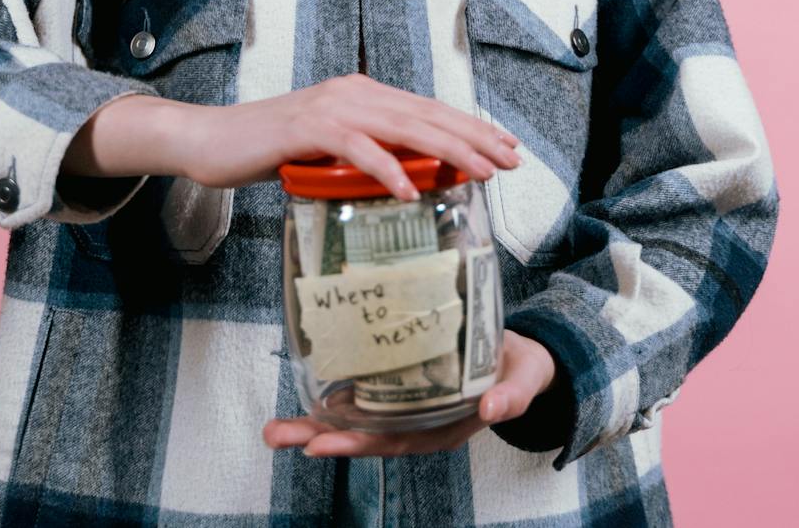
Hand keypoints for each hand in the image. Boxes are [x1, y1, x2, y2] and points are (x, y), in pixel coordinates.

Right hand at [171, 73, 521, 198]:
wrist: (210, 140)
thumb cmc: (269, 150)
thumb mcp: (329, 152)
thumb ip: (366, 155)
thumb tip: (409, 177)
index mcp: (362, 95)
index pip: (428, 110)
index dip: (471, 127)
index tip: (506, 147)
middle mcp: (353, 93)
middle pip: (427, 115)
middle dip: (475, 138)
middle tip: (512, 161)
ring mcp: (331, 107)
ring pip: (403, 127)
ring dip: (447, 151)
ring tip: (481, 172)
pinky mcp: (307, 128)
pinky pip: (357, 149)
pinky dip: (387, 168)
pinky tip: (411, 189)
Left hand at [262, 330, 558, 457]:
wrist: (520, 354)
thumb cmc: (520, 368)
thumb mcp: (524, 379)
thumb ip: (511, 395)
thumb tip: (492, 410)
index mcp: (444, 428)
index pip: (394, 441)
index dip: (357, 443)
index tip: (320, 443)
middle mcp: (418, 422)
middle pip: (363, 435)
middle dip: (319, 437)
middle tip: (276, 436)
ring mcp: (406, 406)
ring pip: (355, 419)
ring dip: (314, 424)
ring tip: (273, 429)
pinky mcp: (399, 383)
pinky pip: (362, 394)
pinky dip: (331, 398)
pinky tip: (301, 392)